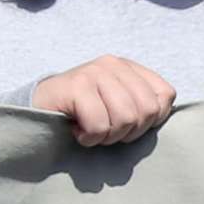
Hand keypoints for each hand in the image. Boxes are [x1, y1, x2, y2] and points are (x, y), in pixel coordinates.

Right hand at [33, 53, 175, 146]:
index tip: (129, 125)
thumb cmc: (82, 114)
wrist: (38, 108)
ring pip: (125, 119)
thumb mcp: (118, 106)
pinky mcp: (76, 86)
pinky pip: (99, 126)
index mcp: (129, 68)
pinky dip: (89, 138)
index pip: (165, 96)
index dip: (152, 120)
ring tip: (92, 131)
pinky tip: (77, 130)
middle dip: (129, 133)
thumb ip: (142, 105)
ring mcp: (94, 72)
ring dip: (108, 137)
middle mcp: (114, 64)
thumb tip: (163, 113)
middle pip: (147, 111)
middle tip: (107, 131)